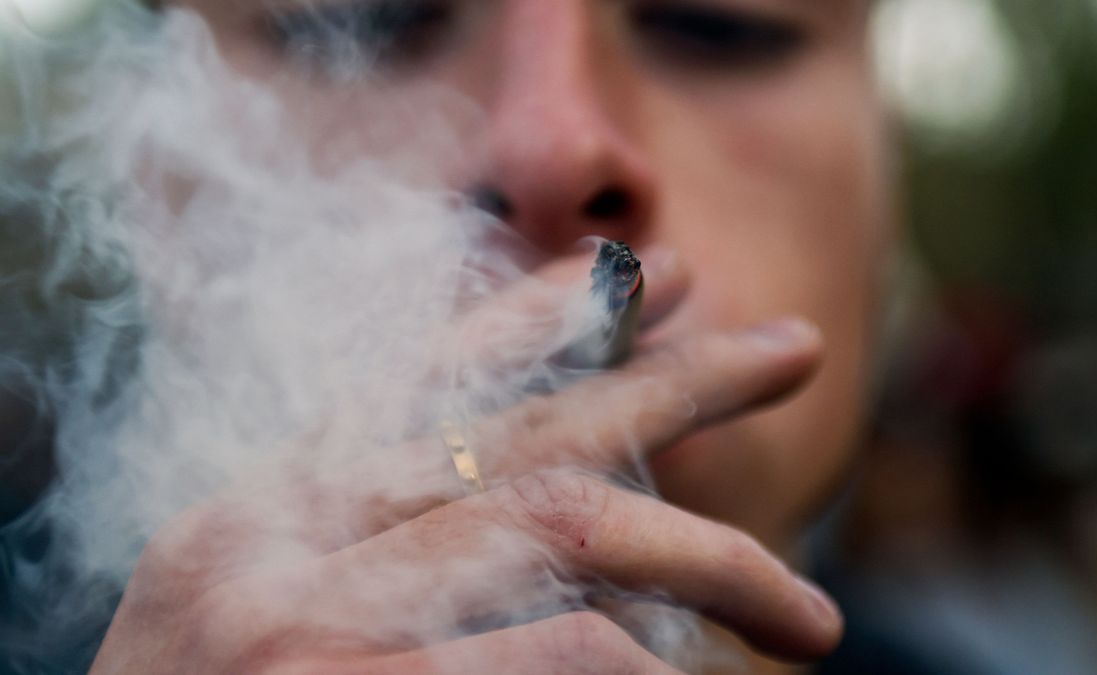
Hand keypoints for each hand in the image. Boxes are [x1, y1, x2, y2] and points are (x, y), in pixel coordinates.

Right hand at [90, 252, 838, 673]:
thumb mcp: (278, 622)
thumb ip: (393, 552)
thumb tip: (569, 513)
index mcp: (260, 518)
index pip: (423, 377)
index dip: (551, 315)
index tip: (656, 275)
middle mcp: (278, 544)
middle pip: (527, 428)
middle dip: (676, 383)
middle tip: (797, 348)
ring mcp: (314, 623)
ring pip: (569, 522)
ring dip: (713, 563)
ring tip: (812, 623)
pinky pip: (568, 649)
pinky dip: (645, 672)